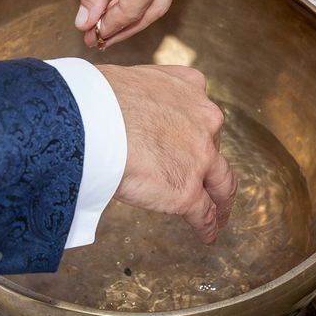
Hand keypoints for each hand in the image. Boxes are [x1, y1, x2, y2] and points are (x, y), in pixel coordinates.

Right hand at [97, 64, 235, 243]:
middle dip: (212, 166)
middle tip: (210, 181)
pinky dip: (206, 226)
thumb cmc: (99, 99)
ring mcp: (199, 158)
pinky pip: (203, 213)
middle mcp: (203, 122)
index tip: (196, 143)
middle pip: (215, 148)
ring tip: (219, 214)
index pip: (201, 114)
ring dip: (221, 200)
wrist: (94, 121)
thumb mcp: (132, 81)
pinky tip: (206, 234)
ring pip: (221, 183)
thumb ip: (142, 98)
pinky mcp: (187, 191)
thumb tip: (124, 113)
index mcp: (189, 88)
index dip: (198, 133)